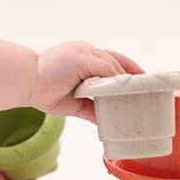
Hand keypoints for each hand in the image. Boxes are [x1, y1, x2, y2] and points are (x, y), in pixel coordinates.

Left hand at [29, 42, 143, 122]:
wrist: (31, 81)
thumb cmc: (57, 64)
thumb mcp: (84, 59)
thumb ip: (106, 67)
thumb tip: (121, 81)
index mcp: (92, 56)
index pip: (119, 62)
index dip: (134, 70)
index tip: (149, 80)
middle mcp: (90, 73)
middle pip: (116, 82)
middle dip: (130, 89)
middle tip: (147, 97)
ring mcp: (84, 91)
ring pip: (108, 99)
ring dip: (120, 105)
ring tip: (137, 111)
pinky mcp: (77, 108)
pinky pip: (96, 115)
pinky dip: (106, 119)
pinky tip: (117, 123)